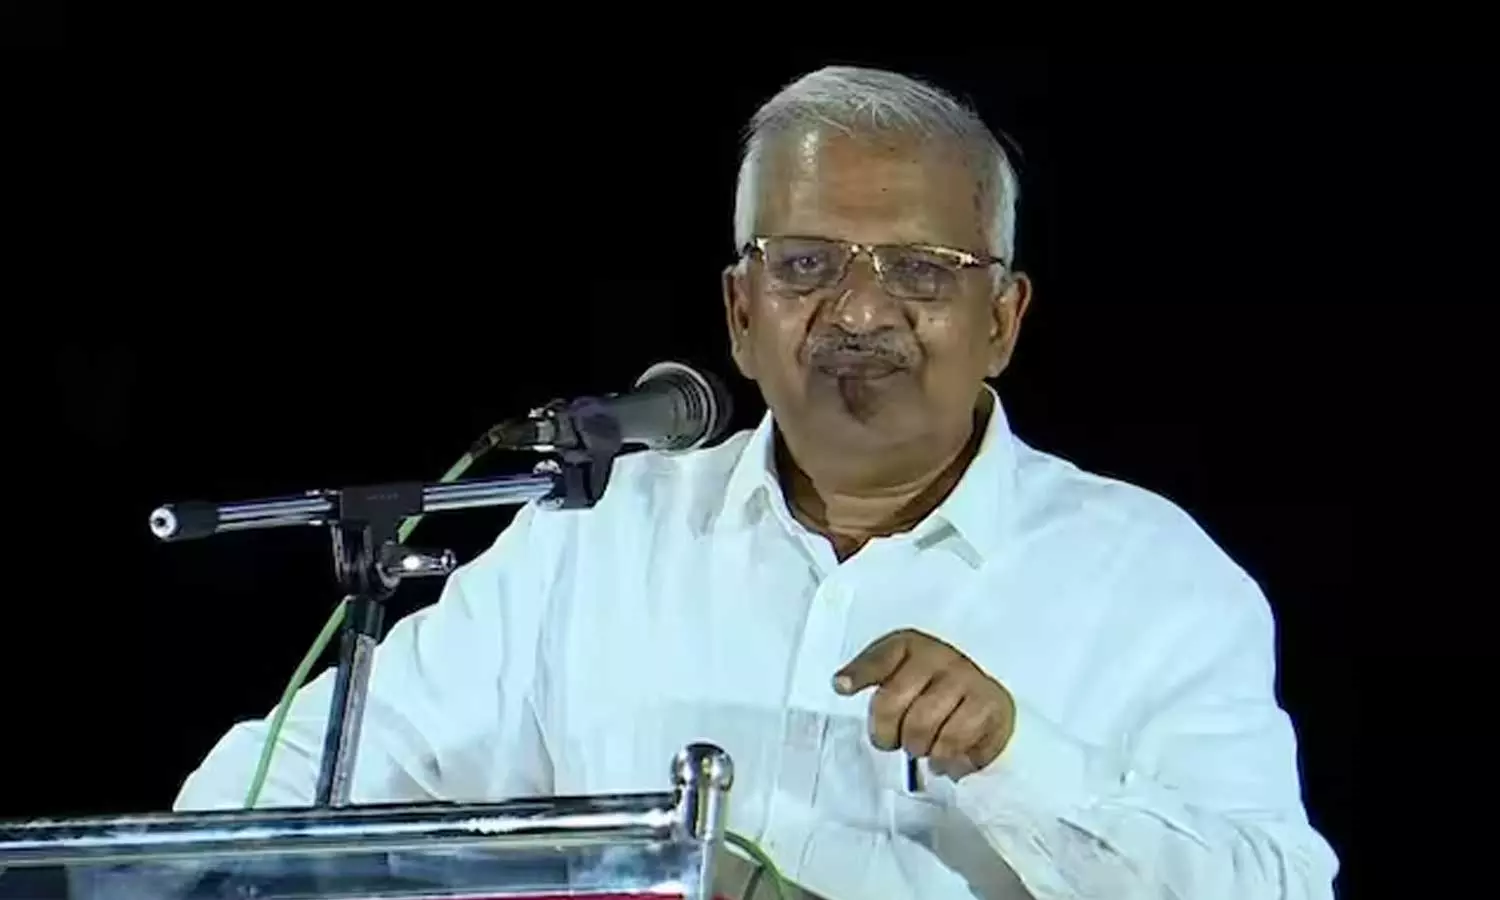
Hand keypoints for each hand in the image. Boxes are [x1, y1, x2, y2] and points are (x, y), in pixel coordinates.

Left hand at [834, 629, 1015, 779]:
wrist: (988, 698)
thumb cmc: (933, 689)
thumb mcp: (899, 673)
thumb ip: (869, 675)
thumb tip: (840, 683)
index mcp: (911, 645)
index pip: (880, 658)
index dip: (858, 674)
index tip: (841, 687)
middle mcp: (939, 657)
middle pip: (892, 702)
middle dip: (886, 733)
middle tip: (894, 741)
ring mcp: (967, 678)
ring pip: (923, 727)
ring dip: (917, 748)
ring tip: (922, 748)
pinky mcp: (991, 704)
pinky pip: (954, 742)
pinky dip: (944, 759)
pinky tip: (943, 758)